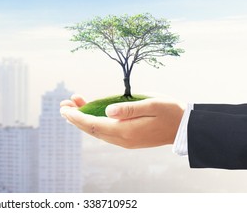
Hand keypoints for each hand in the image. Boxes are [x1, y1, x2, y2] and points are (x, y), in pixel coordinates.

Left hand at [60, 95, 184, 148]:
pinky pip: (105, 132)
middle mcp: (122, 139)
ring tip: (71, 107)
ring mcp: (124, 141)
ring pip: (97, 131)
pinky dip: (93, 123)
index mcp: (126, 131)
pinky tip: (89, 114)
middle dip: (75, 118)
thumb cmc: (169, 112)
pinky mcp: (127, 139)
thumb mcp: (151, 105)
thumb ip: (128, 109)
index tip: (65, 109)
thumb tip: (108, 110)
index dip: (77, 117)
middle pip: (92, 130)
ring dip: (83, 120)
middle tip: (62, 106)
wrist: (184, 128)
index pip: (94, 124)